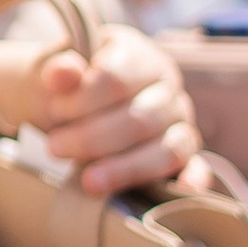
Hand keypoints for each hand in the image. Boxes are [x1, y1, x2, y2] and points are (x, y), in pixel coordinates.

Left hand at [0, 20, 206, 198]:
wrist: (64, 103)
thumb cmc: (63, 86)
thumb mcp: (52, 70)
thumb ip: (58, 70)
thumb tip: (62, 74)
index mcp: (138, 54)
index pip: (117, 79)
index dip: (82, 100)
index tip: (54, 111)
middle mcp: (167, 85)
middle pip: (140, 119)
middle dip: (92, 139)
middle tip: (54, 147)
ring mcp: (179, 120)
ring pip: (167, 149)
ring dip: (125, 168)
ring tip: (87, 181)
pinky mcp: (183, 152)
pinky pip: (196, 167)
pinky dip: (192, 180)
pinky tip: (180, 192)